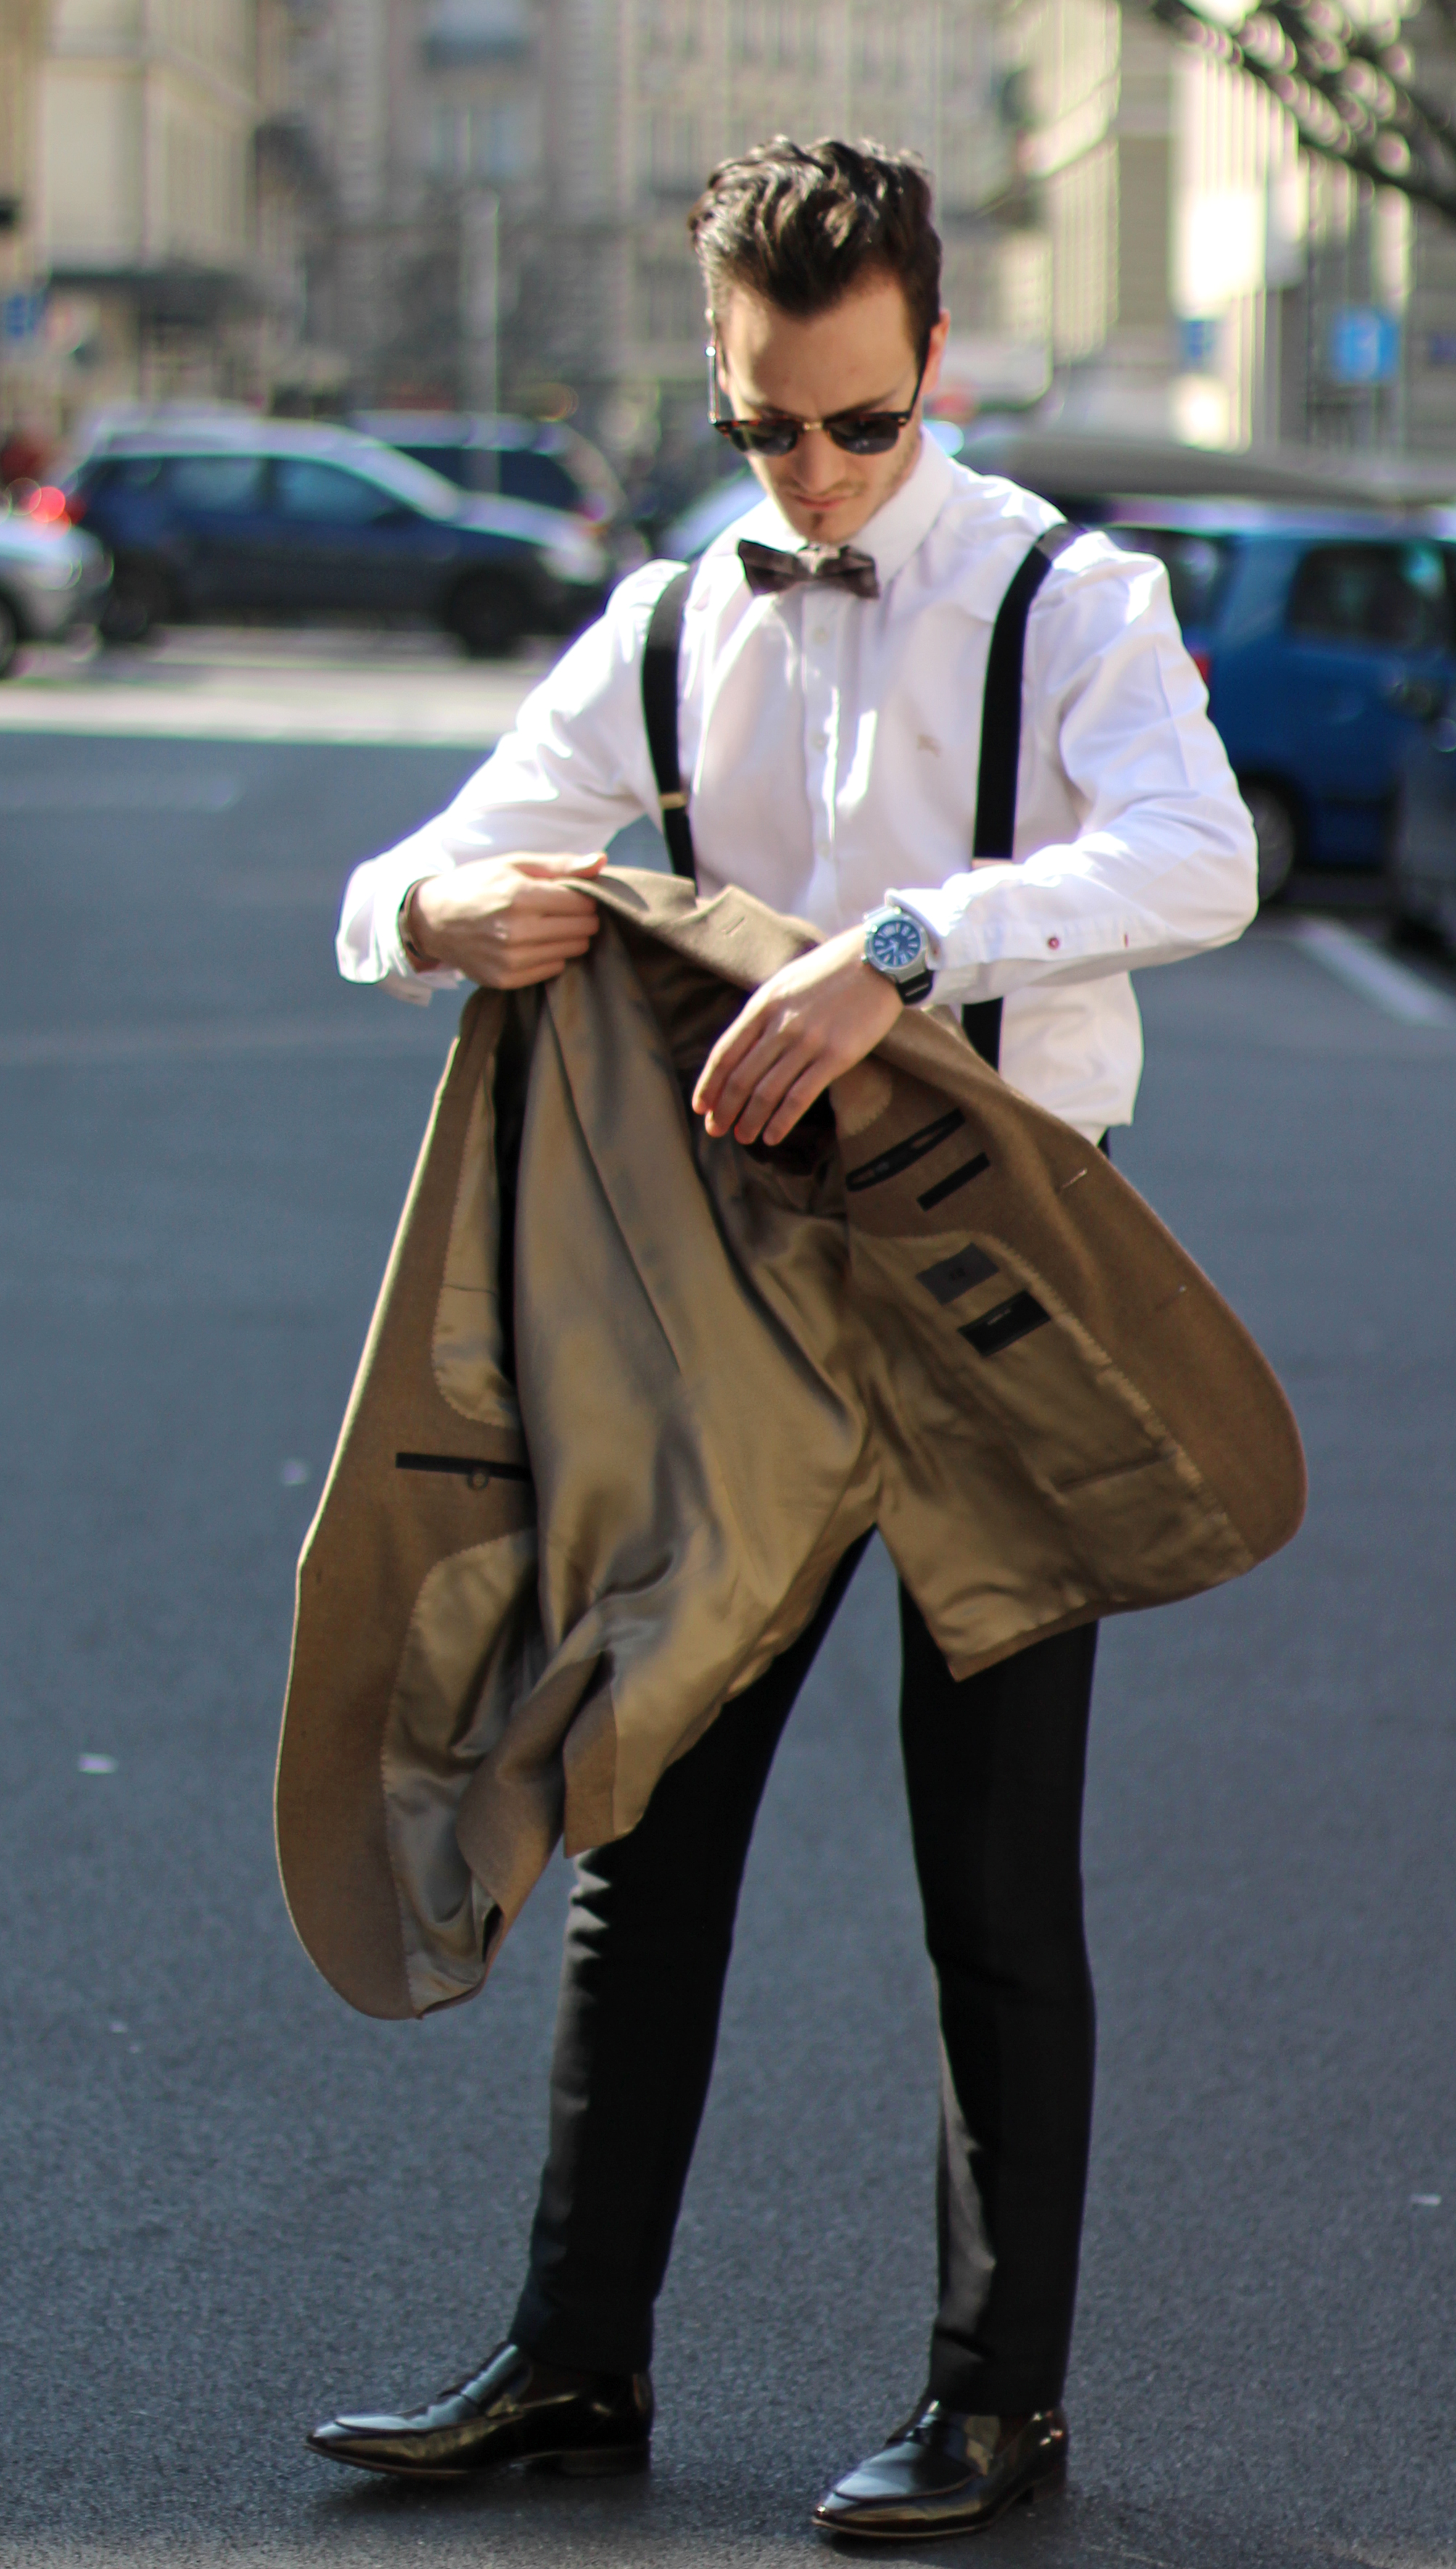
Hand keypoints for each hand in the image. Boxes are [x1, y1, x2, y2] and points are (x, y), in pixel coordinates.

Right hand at [406, 853, 606, 987]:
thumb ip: (561, 865)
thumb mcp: (515, 864)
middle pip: (583, 929)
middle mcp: (516, 931)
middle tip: (561, 911)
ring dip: (568, 938)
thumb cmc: (478, 885)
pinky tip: (534, 943)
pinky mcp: (506, 979)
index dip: (584, 897)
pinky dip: (551, 956)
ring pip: (572, 951)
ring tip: (546, 925)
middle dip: (580, 918)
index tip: (571, 894)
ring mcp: (511, 959)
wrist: (433, 919)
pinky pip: (553, 969)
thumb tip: (601, 862)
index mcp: (520, 896)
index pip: (582, 903)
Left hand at [692, 928, 902, 1145]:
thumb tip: (741, 1049)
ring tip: (742, 1137)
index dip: (708, 1085)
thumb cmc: (830, 973)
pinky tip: (772, 1136)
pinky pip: (800, 1097)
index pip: (725, 1053)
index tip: (700, 1106)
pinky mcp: (836, 1057)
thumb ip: (762, 1014)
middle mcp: (780, 1025)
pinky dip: (781, 1122)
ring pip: (767, 1092)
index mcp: (763, 1005)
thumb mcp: (785, 984)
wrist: (877, 960)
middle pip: (741, 1078)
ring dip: (750, 1120)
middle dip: (724, 1109)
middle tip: (716, 1129)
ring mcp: (808, 1042)